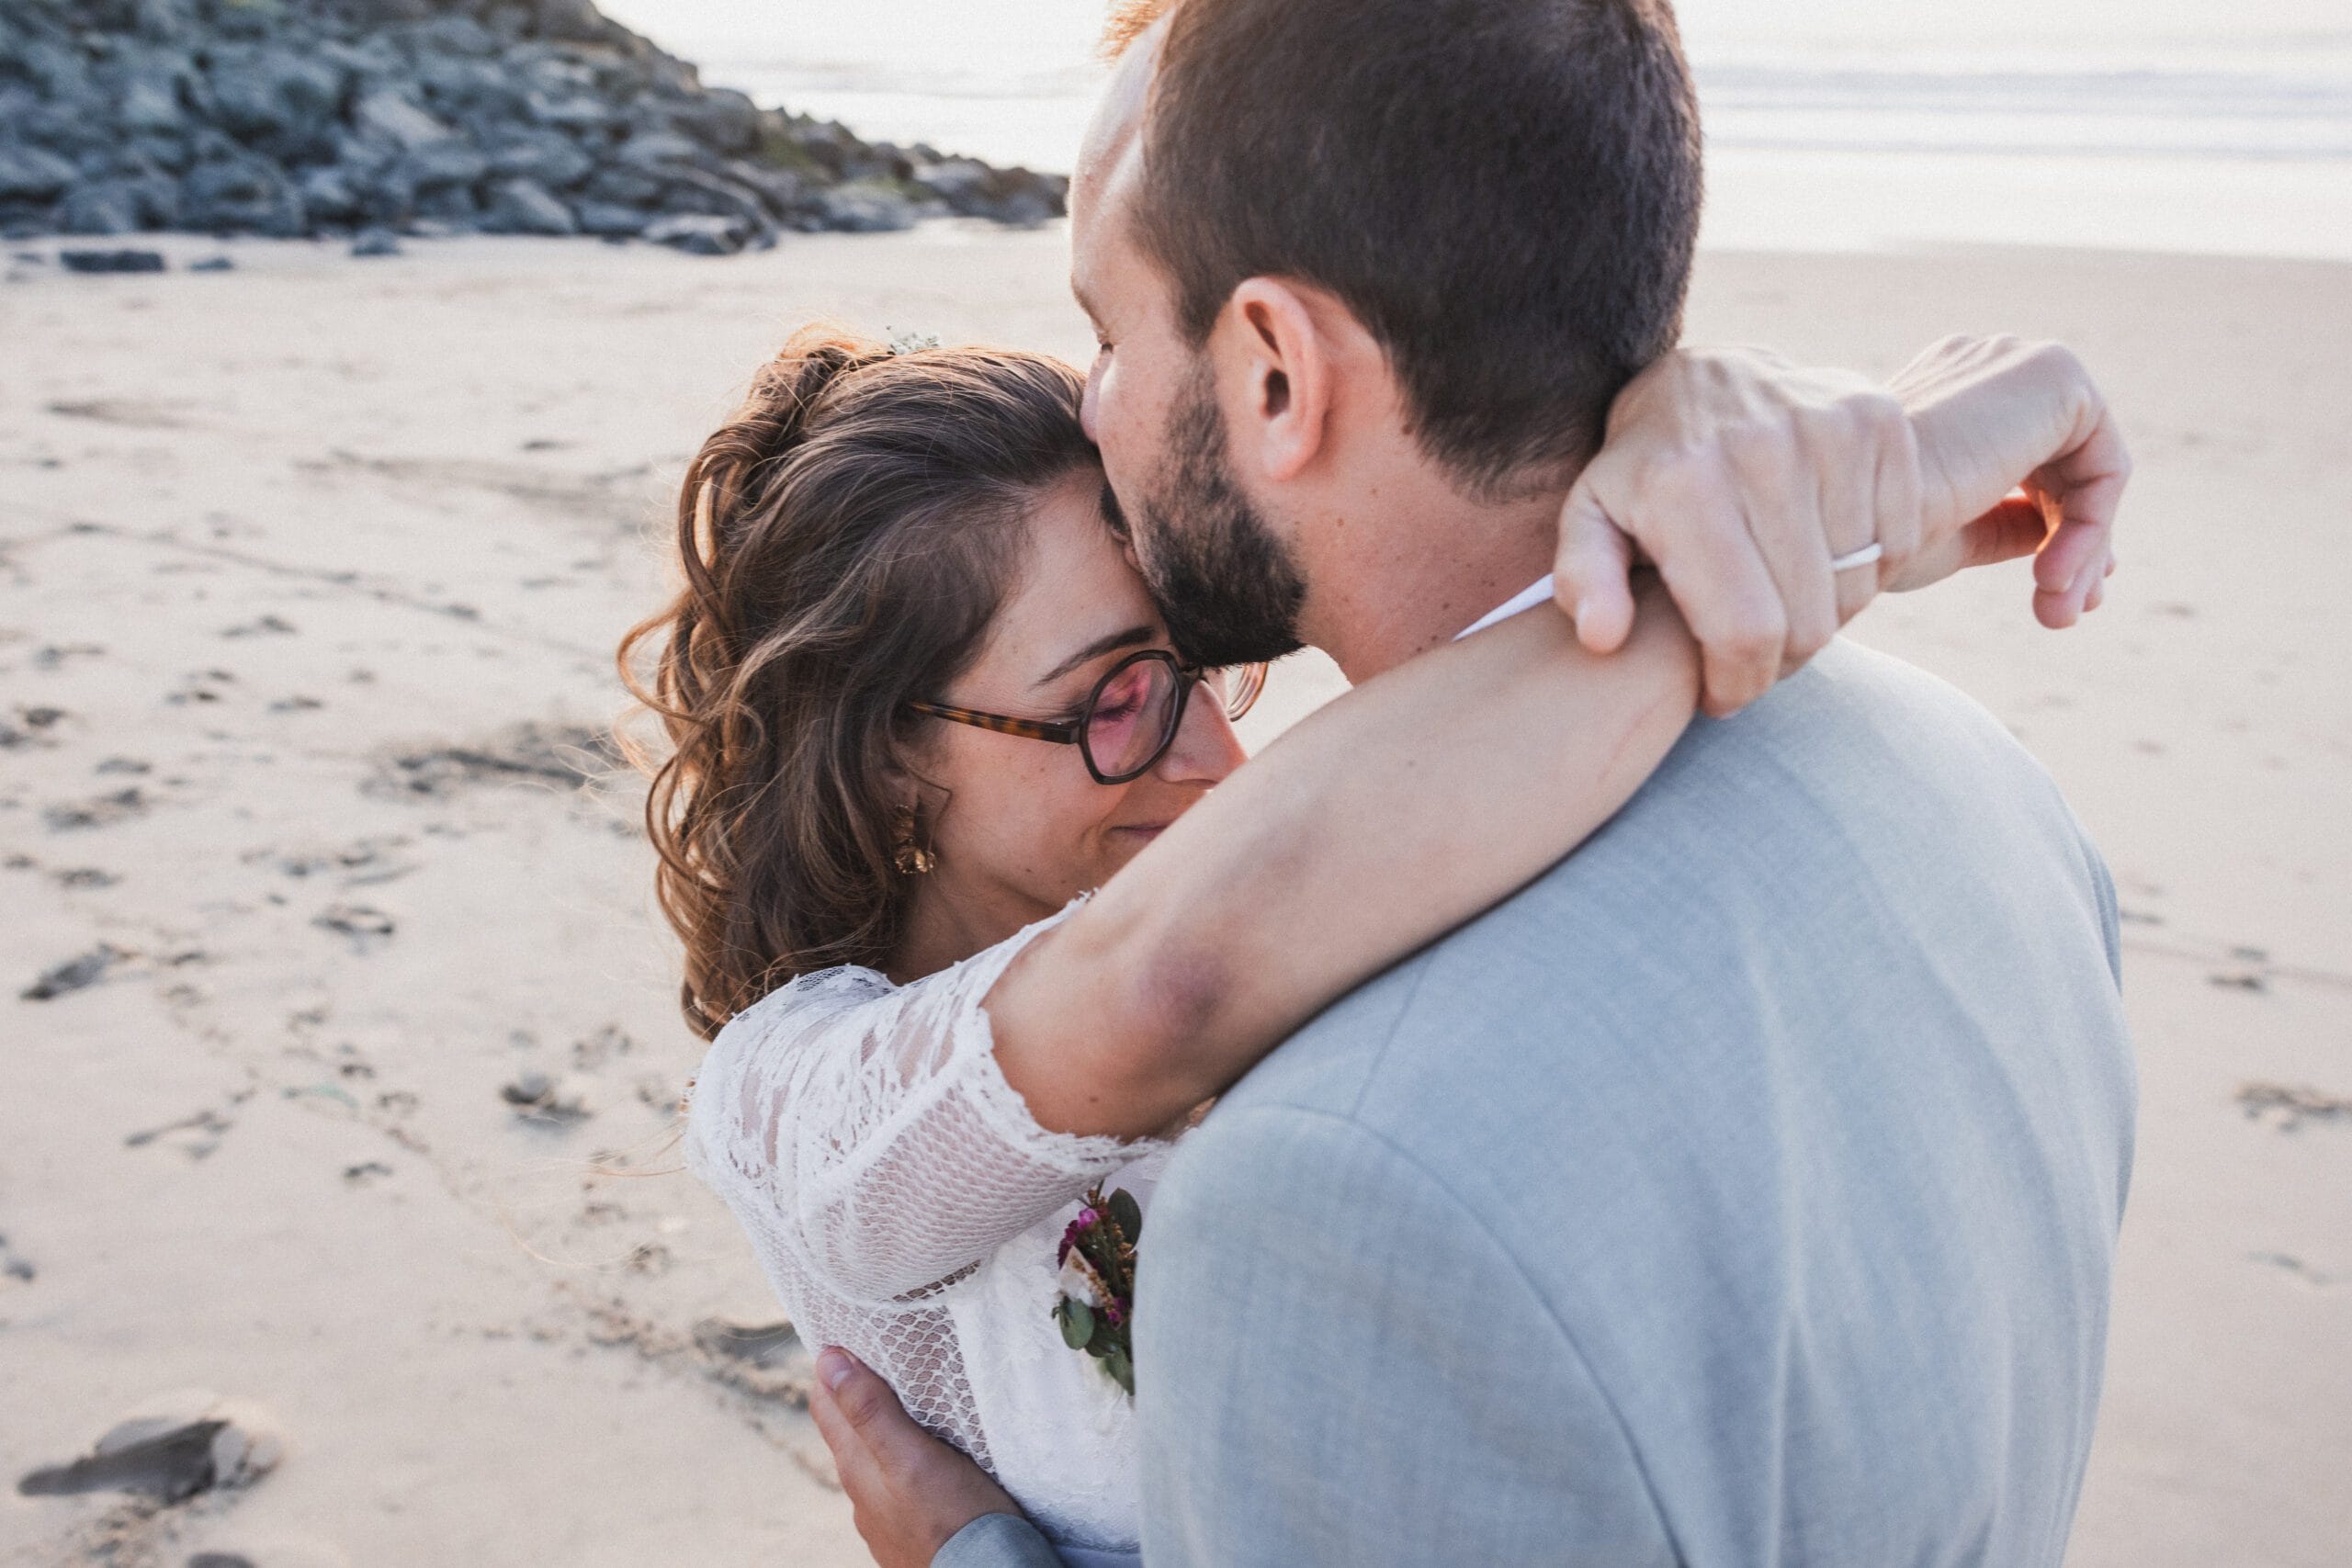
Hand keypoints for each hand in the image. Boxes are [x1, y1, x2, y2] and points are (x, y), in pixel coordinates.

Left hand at [809, 1347, 1022, 1567]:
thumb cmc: (953, 1520)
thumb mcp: (912, 1457)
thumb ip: (870, 1412)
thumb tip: (827, 1362)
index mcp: (856, 1467)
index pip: (824, 1403)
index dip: (833, 1366)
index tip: (852, 1334)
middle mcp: (861, 1492)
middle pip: (847, 1427)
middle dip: (857, 1389)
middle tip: (883, 1354)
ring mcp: (882, 1514)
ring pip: (873, 1455)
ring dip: (883, 1423)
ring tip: (910, 1398)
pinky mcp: (908, 1528)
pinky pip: (896, 1481)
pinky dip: (902, 1455)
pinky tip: (928, 1453)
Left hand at [1555, 346, 1922, 715]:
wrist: (1702, 377)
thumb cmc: (1641, 472)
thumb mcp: (1592, 519)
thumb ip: (1584, 579)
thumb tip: (1601, 637)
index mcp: (1685, 486)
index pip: (1747, 632)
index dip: (1740, 684)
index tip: (1722, 695)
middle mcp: (1762, 448)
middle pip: (1809, 620)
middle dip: (1779, 660)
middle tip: (1751, 655)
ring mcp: (1828, 427)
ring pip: (1857, 587)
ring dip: (1825, 615)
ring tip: (1781, 603)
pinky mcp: (1879, 419)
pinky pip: (1899, 541)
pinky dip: (1867, 570)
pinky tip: (1821, 560)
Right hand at [1884, 335, 2129, 626]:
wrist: (1849, 522)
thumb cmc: (1874, 540)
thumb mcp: (1950, 534)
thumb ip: (2005, 525)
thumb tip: (2055, 538)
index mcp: (1944, 392)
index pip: (2025, 457)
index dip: (2050, 527)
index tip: (2054, 594)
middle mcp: (1982, 364)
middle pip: (2064, 463)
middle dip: (2077, 544)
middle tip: (2066, 612)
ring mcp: (2017, 361)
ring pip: (2088, 467)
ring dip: (2084, 547)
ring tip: (2058, 608)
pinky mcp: (2055, 374)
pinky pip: (2104, 462)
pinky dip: (2091, 526)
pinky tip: (2051, 573)